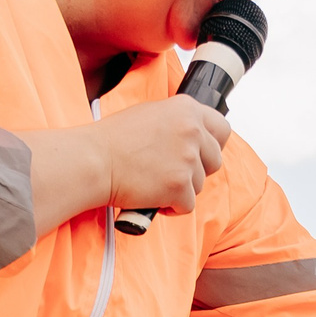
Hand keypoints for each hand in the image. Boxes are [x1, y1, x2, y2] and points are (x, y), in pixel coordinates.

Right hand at [93, 95, 230, 215]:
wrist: (93, 160)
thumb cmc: (113, 139)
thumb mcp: (151, 114)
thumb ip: (177, 122)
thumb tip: (193, 134)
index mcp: (186, 108)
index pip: (222, 128)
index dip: (211, 144)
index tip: (200, 153)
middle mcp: (192, 130)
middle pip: (215, 159)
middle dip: (197, 170)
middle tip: (171, 172)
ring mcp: (187, 159)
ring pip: (199, 184)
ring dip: (180, 188)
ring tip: (153, 182)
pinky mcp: (180, 186)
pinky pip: (187, 205)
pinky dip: (171, 207)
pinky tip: (152, 197)